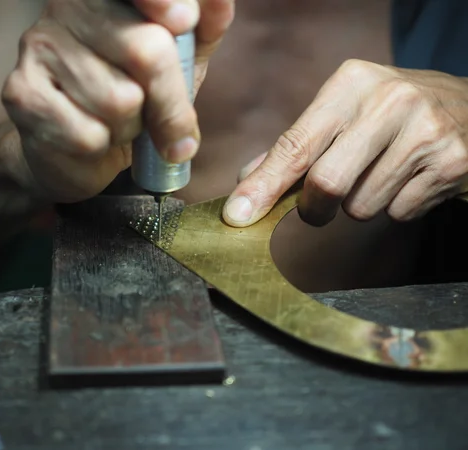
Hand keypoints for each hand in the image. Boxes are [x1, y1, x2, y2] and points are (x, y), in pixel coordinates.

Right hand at [0, 0, 234, 202]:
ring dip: (132, 126)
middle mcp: (63, 8)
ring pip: (120, 100)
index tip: (184, 22)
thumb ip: (203, 28)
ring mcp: (38, 48)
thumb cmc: (135, 99)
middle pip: (145, 50)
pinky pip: (90, 134)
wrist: (77, 150)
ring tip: (118, 123)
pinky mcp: (22, 94)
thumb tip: (220, 1)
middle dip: (171, 102)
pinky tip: (92, 137)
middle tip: (172, 125)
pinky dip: (104, 147)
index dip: (165, 2)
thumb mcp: (180, 60)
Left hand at [223, 59, 467, 226]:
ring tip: (381, 174)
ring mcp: (426, 131)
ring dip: (360, 205)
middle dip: (314, 208)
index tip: (239, 214)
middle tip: (318, 207)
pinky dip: (395, 207)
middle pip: (326, 183)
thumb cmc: (390, 114)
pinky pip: (398, 213)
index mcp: (351, 83)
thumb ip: (296, 145)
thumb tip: (248, 181)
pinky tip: (409, 179)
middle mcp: (389, 101)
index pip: (296, 144)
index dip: (264, 185)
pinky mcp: (452, 162)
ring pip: (361, 207)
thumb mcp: (343, 112)